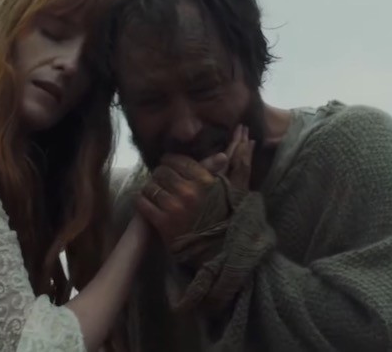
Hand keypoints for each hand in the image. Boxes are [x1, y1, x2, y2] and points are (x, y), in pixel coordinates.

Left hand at [135, 125, 254, 243]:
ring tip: (156, 192)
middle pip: (162, 171)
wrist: (219, 252)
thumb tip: (249, 139)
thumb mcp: (237, 190)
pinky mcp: (162, 223)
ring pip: (150, 186)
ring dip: (151, 188)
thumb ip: (240, 164)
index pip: (178, 160)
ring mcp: (173, 207)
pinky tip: (148, 203)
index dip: (171, 161)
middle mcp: (188, 191)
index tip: (169, 165)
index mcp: (205, 181)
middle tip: (162, 180)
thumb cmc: (228, 219)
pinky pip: (143, 203)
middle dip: (160, 174)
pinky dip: (142, 201)